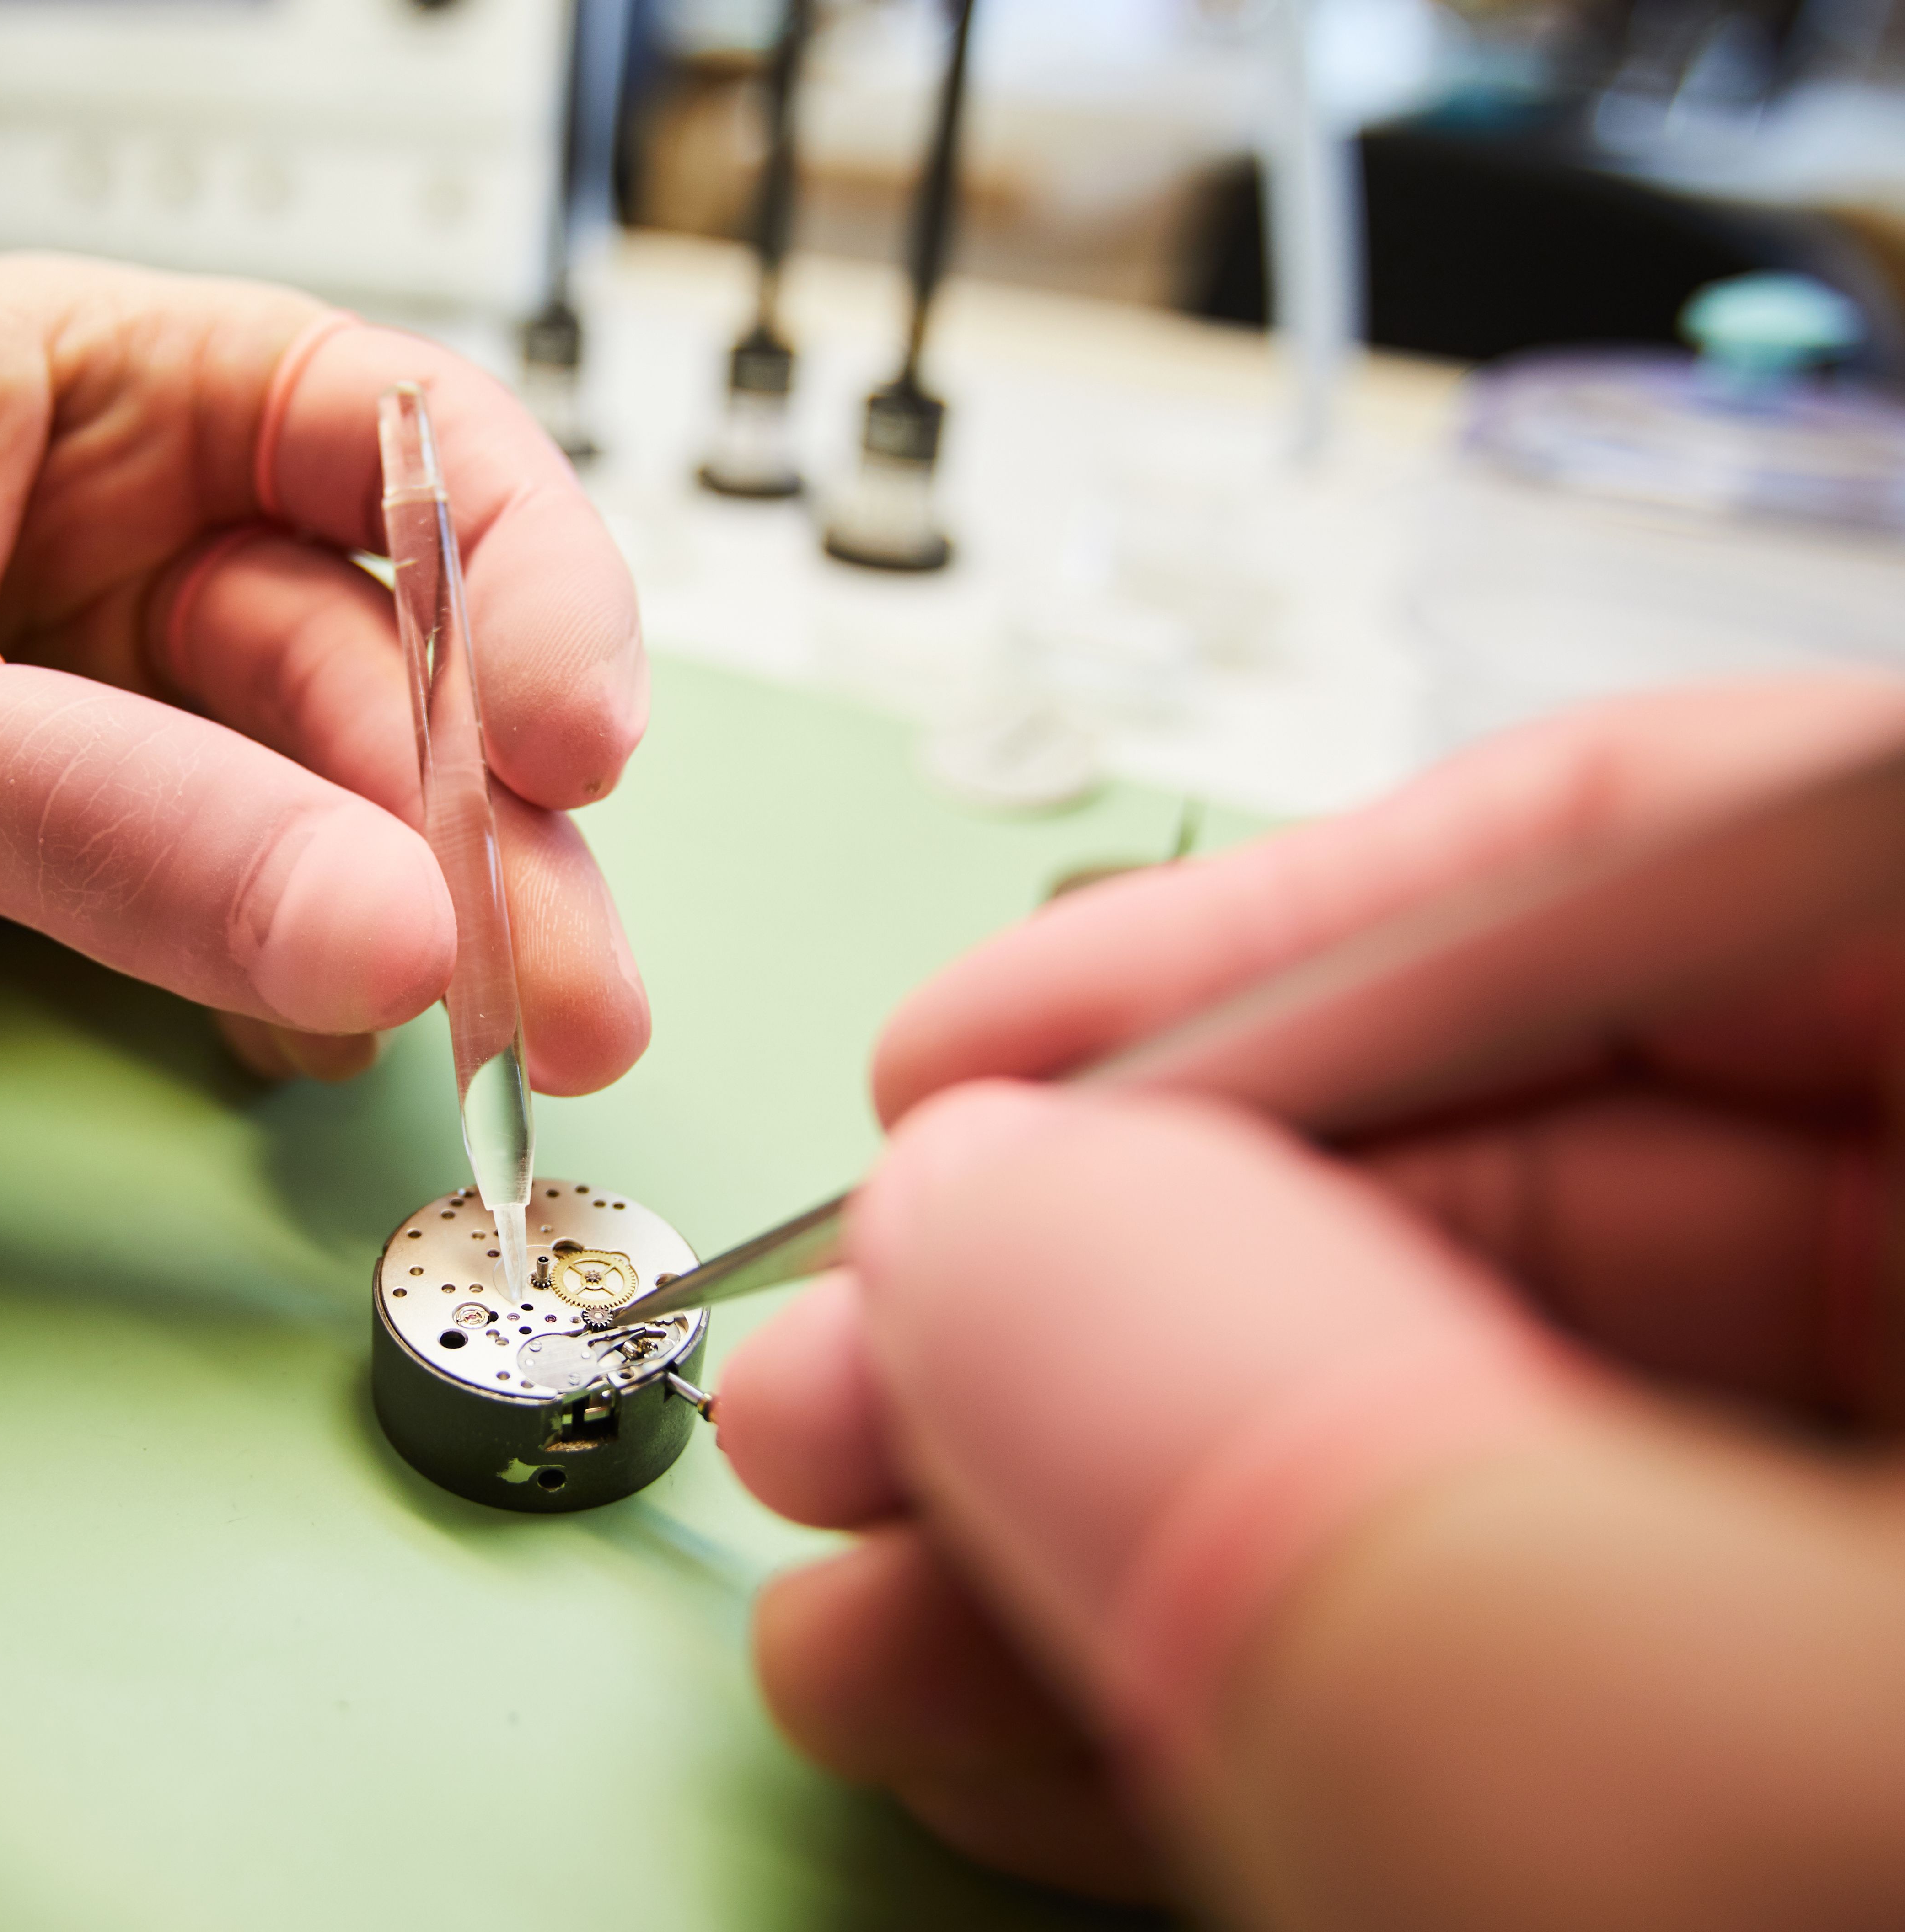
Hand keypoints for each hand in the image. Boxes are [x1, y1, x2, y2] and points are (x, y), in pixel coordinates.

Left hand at [0, 255, 650, 1092]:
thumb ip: (96, 809)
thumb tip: (371, 918)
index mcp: (82, 388)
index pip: (384, 435)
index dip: (516, 576)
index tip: (572, 742)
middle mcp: (119, 533)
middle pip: (385, 652)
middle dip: (483, 816)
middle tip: (551, 986)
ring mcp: (94, 701)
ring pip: (330, 796)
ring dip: (426, 916)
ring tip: (498, 1043)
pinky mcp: (51, 844)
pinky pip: (233, 902)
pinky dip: (294, 975)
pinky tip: (321, 1038)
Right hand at [717, 679, 1904, 1927]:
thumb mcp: (1696, 1773)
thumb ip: (1324, 1447)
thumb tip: (984, 1231)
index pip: (1698, 860)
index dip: (1296, 927)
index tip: (971, 1066)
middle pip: (1569, 1173)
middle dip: (1137, 1282)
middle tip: (850, 1380)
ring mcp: (1902, 1588)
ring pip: (1503, 1451)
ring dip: (1128, 1513)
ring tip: (859, 1590)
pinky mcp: (1821, 1789)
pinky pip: (1527, 1670)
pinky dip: (1261, 1686)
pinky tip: (1015, 1712)